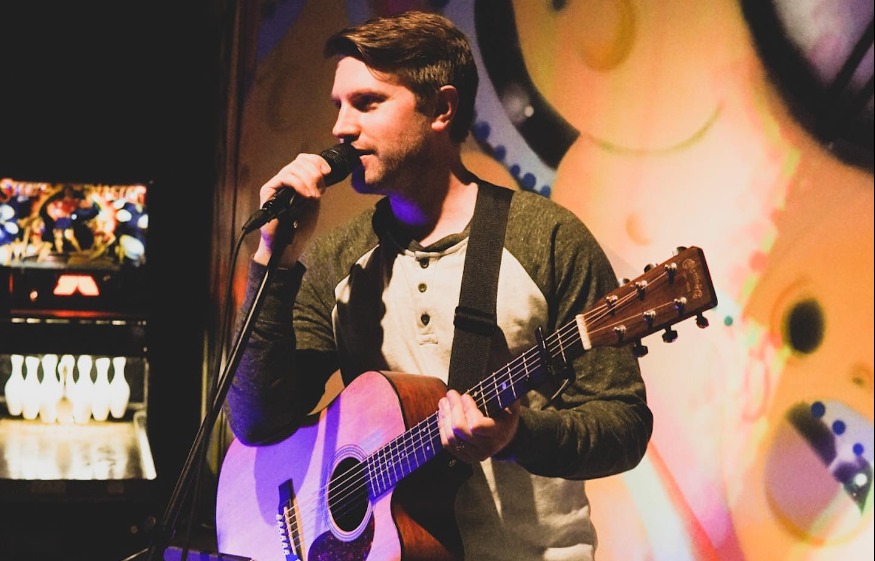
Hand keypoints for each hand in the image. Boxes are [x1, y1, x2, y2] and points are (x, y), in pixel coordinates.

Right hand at [253, 152, 333, 266]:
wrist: (288, 244)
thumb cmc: (300, 226)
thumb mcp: (314, 201)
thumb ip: (316, 185)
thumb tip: (325, 171)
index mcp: (297, 179)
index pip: (305, 159)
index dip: (317, 161)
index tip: (327, 172)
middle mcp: (285, 179)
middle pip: (300, 161)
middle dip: (314, 173)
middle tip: (320, 192)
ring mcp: (276, 184)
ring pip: (293, 168)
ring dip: (308, 180)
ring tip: (313, 196)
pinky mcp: (268, 190)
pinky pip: (285, 177)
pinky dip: (298, 184)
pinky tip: (306, 195)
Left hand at [438, 389, 519, 462]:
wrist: (506, 438)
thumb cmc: (507, 417)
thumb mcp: (511, 405)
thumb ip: (506, 394)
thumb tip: (502, 381)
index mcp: (498, 433)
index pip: (477, 425)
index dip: (468, 409)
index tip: (465, 396)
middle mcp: (487, 447)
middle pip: (460, 430)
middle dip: (453, 409)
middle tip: (451, 394)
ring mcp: (474, 454)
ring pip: (451, 438)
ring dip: (444, 417)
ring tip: (444, 402)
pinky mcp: (464, 457)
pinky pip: (447, 444)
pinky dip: (442, 428)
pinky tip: (442, 415)